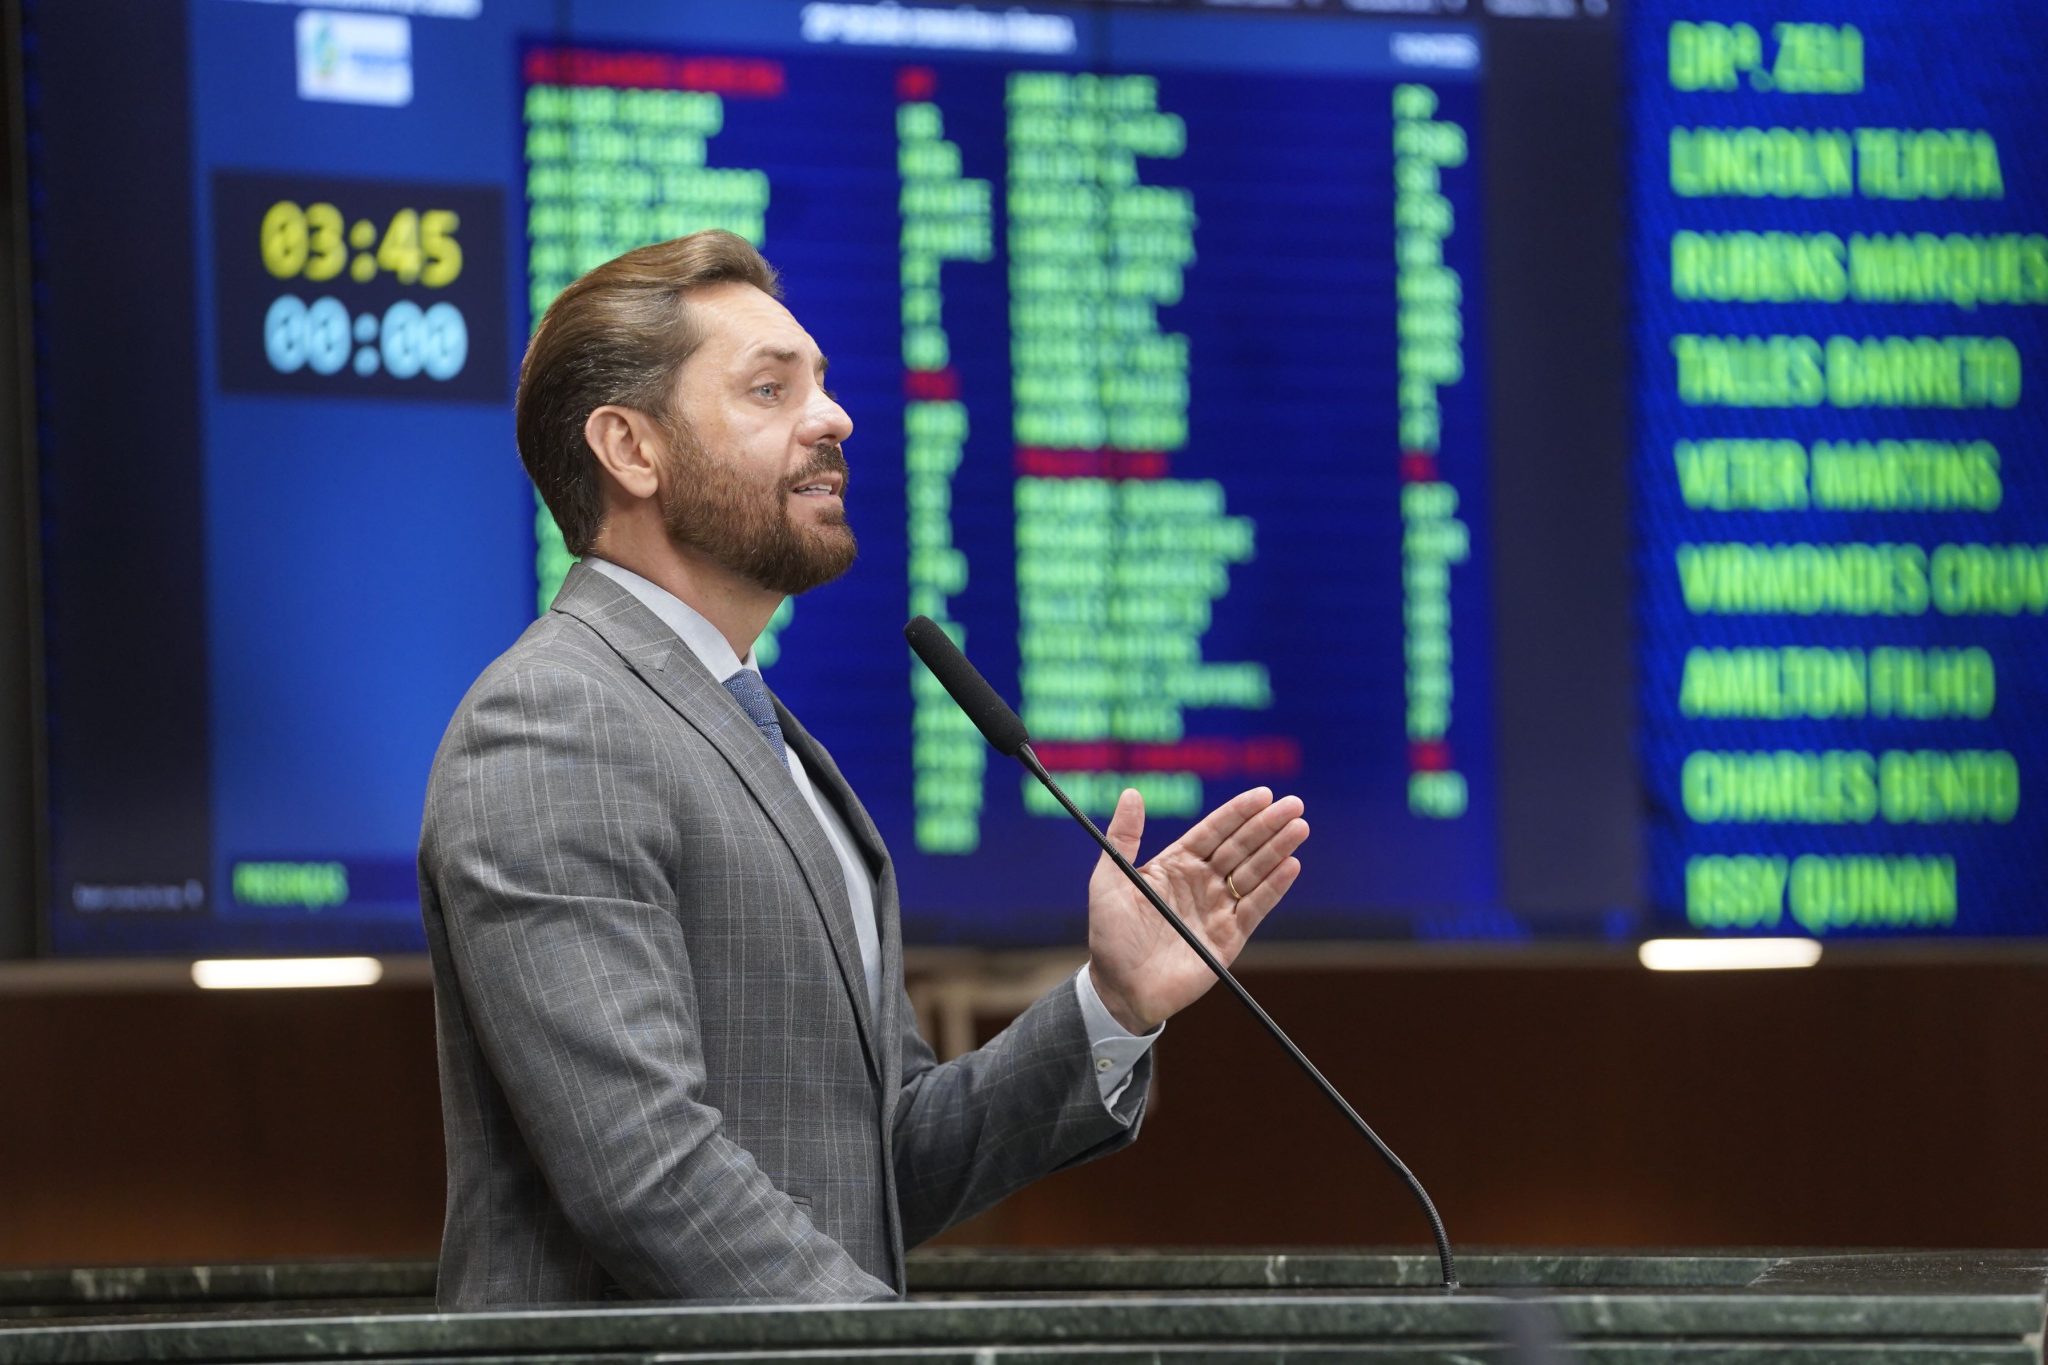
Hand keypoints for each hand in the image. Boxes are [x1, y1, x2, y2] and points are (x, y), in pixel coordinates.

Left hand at [1085, 786, 1307, 1034]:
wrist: (1120, 989)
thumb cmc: (1110, 935)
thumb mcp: (1109, 881)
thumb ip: (1123, 838)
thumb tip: (1132, 793)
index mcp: (1176, 865)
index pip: (1214, 831)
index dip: (1238, 812)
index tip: (1264, 794)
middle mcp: (1201, 882)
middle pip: (1241, 847)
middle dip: (1267, 825)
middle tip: (1294, 805)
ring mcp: (1218, 909)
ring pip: (1254, 872)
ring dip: (1277, 850)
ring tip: (1299, 828)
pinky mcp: (1229, 937)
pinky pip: (1256, 907)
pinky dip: (1274, 887)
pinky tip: (1291, 865)